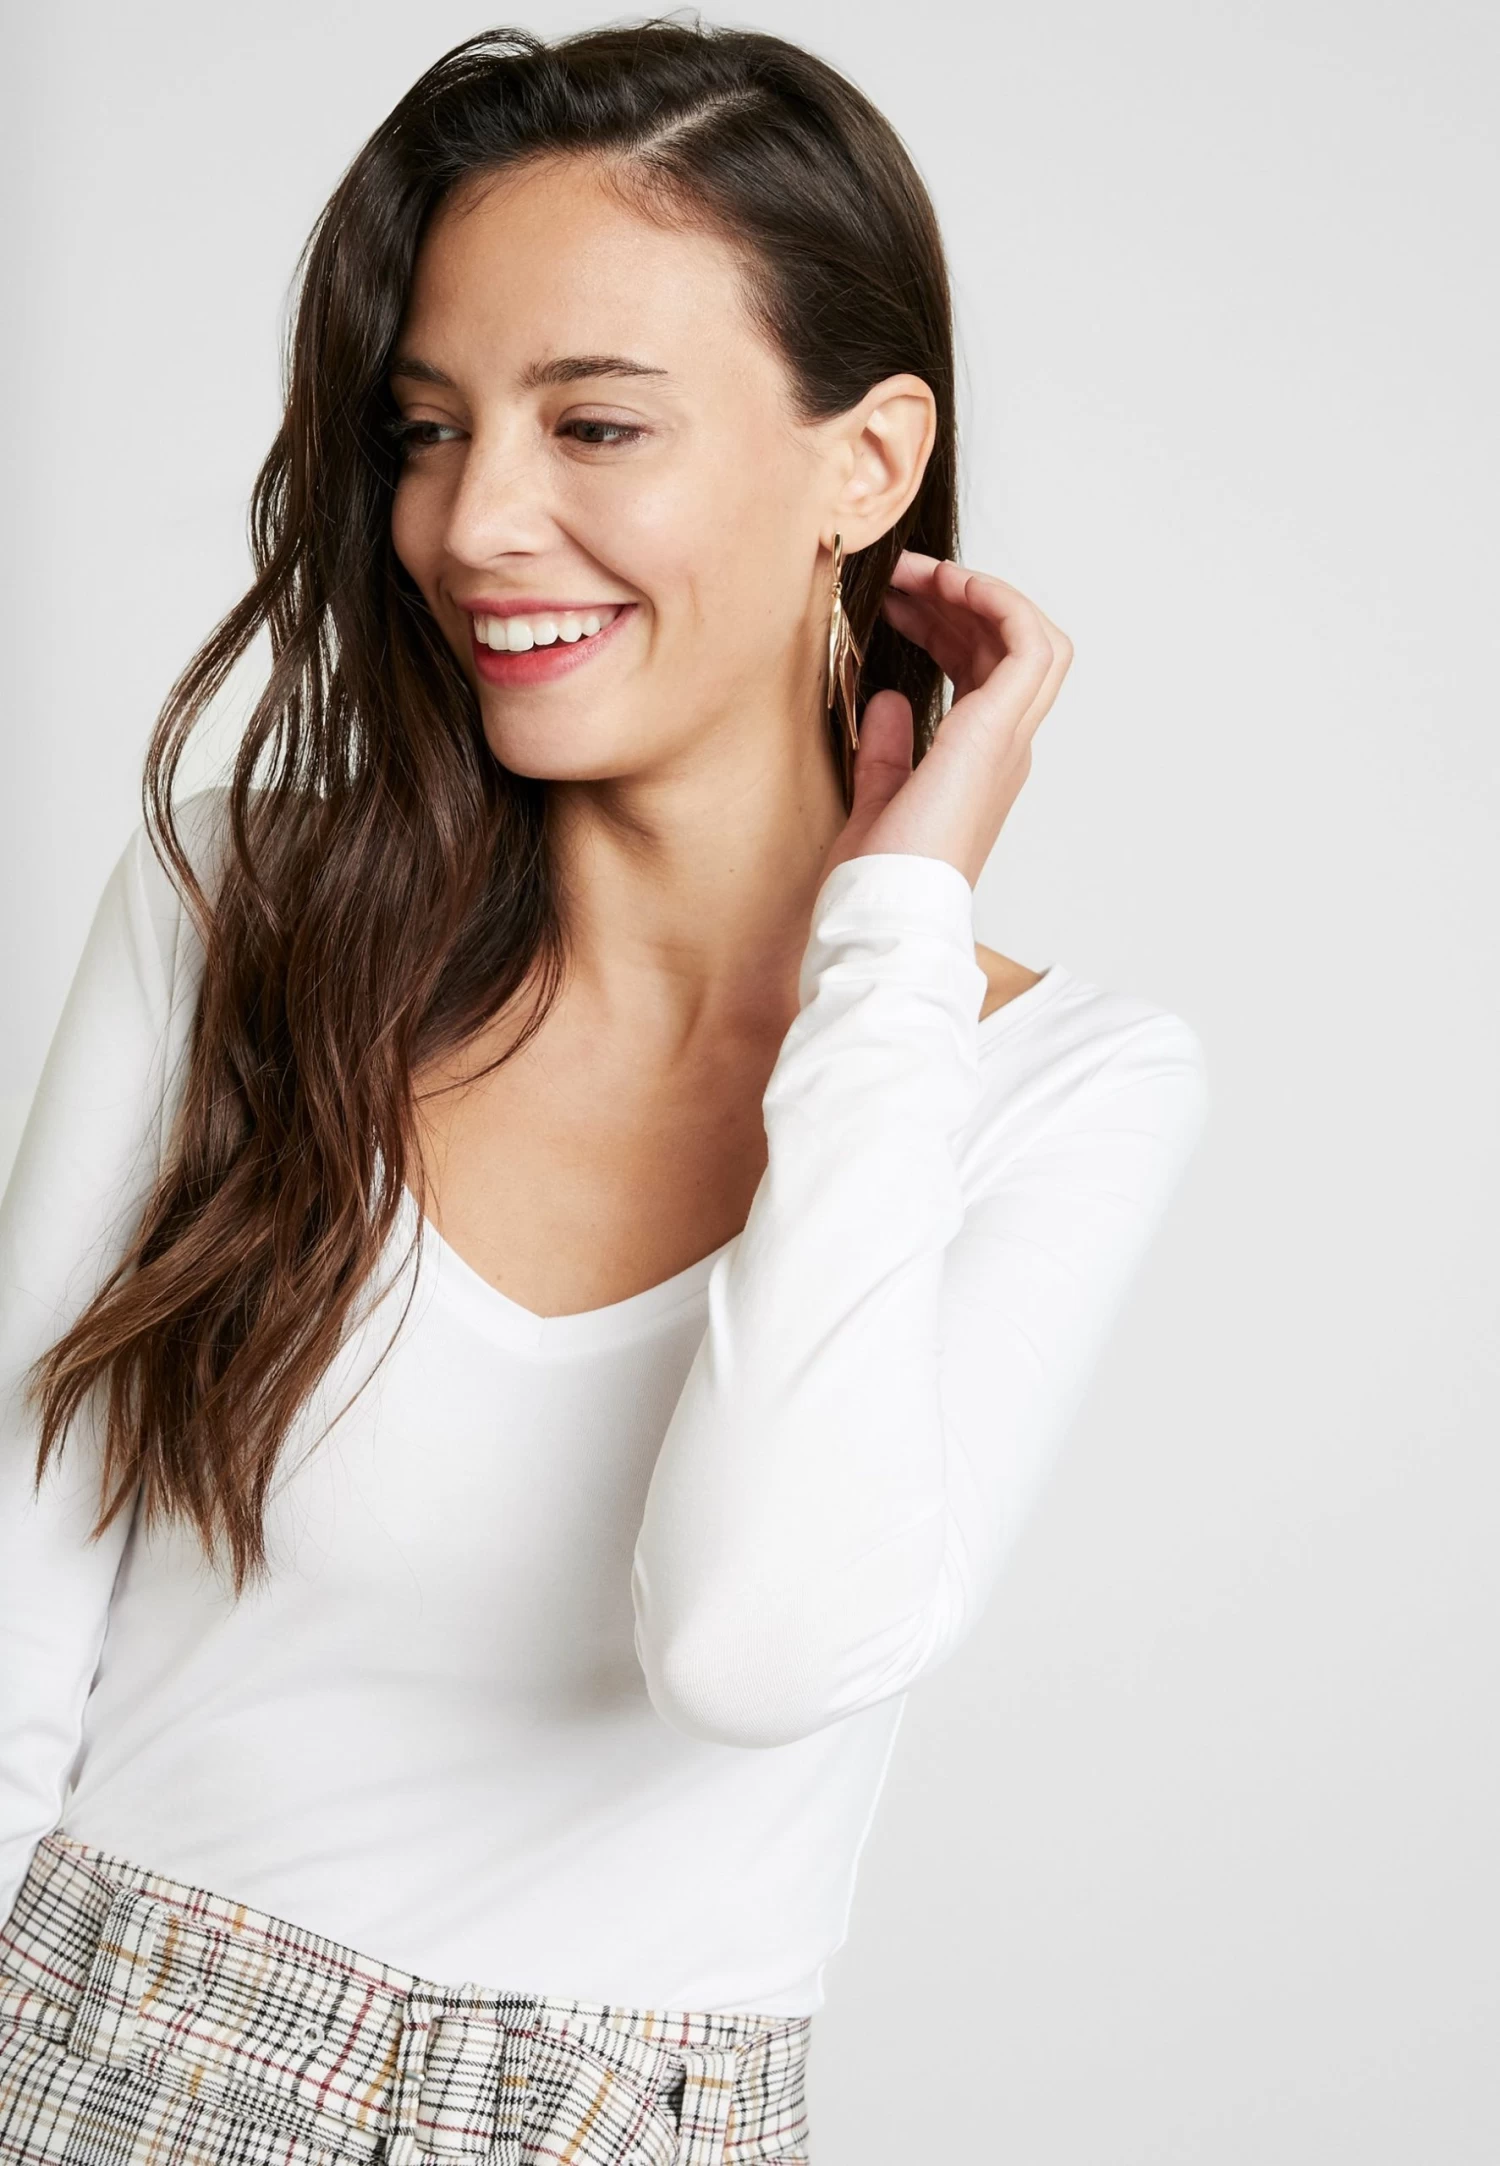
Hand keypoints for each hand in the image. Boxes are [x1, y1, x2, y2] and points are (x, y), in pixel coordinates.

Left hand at [823, 551, 1072, 889]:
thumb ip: (886, 750)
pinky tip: (952, 585)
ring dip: (979, 593)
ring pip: (1029, 638)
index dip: (945, 627)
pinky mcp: (997, 732)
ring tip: (923, 572)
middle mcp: (1004, 748)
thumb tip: (888, 701)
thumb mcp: (875, 797)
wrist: (887, 911)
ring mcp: (1007, 740)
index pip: (982, 673)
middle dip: (955, 599)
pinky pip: (1028, 645)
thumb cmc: (879, 877)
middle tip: (901, 575)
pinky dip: (1000, 603)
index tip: (895, 604)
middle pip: (1004, 647)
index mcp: (979, 763)